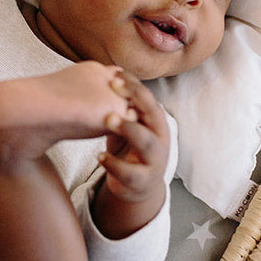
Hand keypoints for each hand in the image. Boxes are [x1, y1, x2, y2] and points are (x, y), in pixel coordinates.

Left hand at [93, 70, 170, 236]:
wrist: (140, 187)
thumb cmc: (131, 147)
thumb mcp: (129, 125)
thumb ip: (122, 107)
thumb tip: (108, 73)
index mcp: (156, 122)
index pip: (149, 99)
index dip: (134, 86)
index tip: (114, 75)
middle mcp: (160, 139)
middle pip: (153, 116)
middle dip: (135, 100)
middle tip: (112, 88)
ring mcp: (154, 161)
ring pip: (146, 143)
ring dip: (128, 129)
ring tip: (108, 120)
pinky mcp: (142, 181)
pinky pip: (130, 172)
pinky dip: (114, 164)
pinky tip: (99, 156)